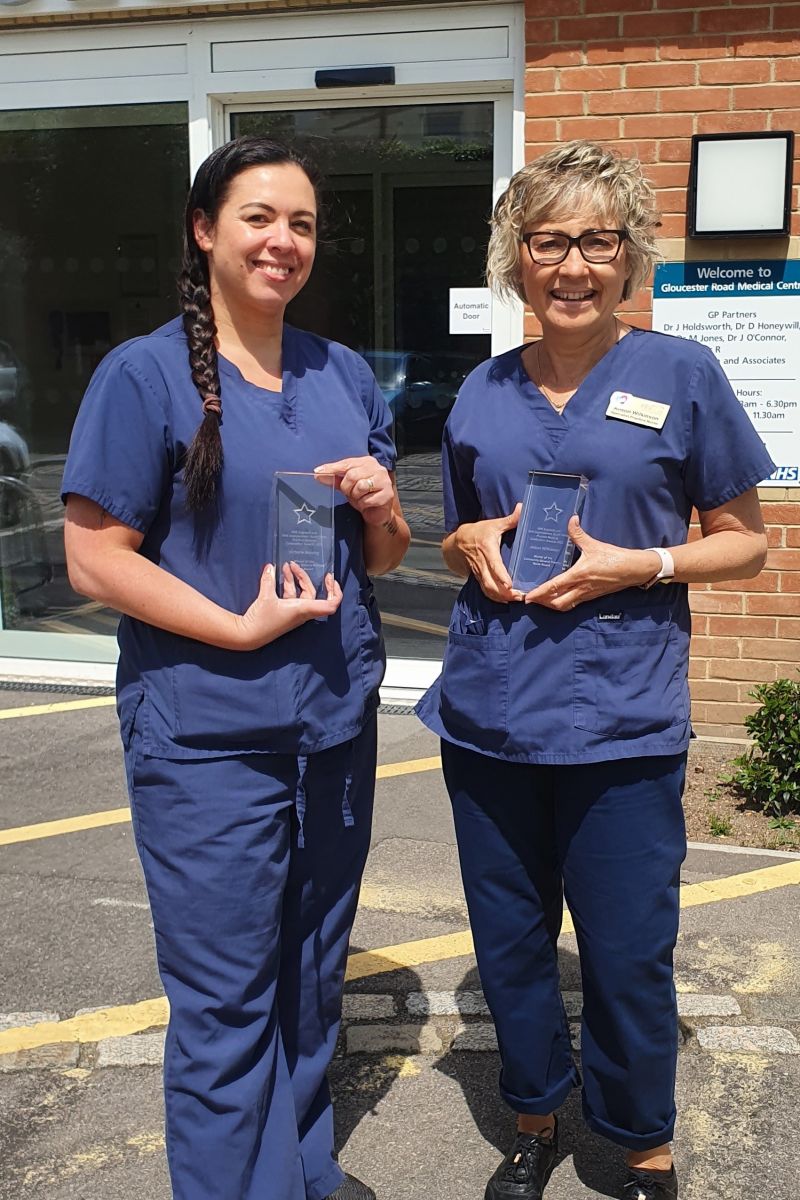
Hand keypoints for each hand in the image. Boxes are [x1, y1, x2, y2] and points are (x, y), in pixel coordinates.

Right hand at [234, 563, 342, 649]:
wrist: (248, 636)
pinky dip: (287, 587)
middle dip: (303, 577)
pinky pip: (291, 598)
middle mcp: (302, 613)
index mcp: (303, 610)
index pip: (330, 605)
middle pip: (311, 592)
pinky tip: (277, 576)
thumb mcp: (265, 597)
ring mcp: (293, 614)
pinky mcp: (284, 613)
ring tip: (285, 566)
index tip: (330, 579)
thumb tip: (270, 567)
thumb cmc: (261, 620)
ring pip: (300, 594)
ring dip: (293, 580)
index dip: (335, 592)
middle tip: (293, 565)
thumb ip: (269, 580)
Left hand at [315, 457, 392, 526]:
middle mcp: (377, 468)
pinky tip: (367, 504)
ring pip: (360, 487)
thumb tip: (318, 474)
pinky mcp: (388, 494)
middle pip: (352, 476)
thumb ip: (334, 478)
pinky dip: (363, 504)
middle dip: (347, 488)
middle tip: (351, 494)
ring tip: (360, 498)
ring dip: (356, 497)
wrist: (377, 512)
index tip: (317, 473)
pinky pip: (367, 499)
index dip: (331, 469)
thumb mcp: (346, 486)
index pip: (346, 463)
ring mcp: (384, 480)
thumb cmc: (363, 495)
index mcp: (367, 462)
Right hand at [454, 504, 522, 602]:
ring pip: (488, 589)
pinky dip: (495, 598)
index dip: (501, 576)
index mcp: (487, 549)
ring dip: (501, 597)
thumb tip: (523, 508)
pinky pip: (485, 590)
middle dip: (504, 592)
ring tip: (516, 599)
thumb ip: (510, 519)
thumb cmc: (478, 532)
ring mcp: (479, 572)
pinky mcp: (478, 578)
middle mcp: (482, 563)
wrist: (458, 541)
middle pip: (491, 582)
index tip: (510, 585)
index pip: (494, 565)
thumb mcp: (493, 523)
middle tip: (519, 596)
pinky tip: (506, 600)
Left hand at [524, 517, 661, 609]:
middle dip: (542, 603)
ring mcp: (586, 594)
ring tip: (541, 599)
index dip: (539, 593)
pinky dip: (563, 603)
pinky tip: (558, 597)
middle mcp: (581, 588)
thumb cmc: (614, 557)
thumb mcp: (594, 544)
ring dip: (551, 605)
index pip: (554, 587)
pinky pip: (573, 604)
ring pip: (565, 605)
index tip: (527, 596)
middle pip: (556, 603)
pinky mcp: (592, 596)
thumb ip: (578, 534)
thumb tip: (571, 519)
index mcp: (578, 575)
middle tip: (530, 598)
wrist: (633, 570)